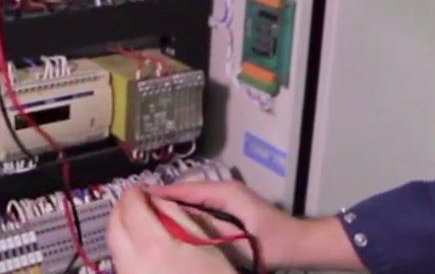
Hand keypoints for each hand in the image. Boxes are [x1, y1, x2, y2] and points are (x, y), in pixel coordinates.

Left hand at [107, 188, 235, 273]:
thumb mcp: (204, 242)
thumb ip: (176, 216)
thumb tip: (156, 200)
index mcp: (153, 244)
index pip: (131, 206)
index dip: (135, 193)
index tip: (142, 189)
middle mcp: (131, 260)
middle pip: (114, 224)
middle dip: (122, 207)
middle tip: (136, 201)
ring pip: (112, 243)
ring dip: (121, 226)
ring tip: (138, 221)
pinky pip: (119, 259)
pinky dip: (124, 245)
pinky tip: (140, 244)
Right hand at [149, 181, 362, 270]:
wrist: (296, 244)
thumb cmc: (270, 239)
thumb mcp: (236, 232)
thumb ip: (206, 222)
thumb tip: (176, 215)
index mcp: (225, 192)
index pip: (186, 189)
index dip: (163, 193)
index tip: (138, 196)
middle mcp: (224, 189)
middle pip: (186, 190)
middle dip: (164, 196)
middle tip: (138, 207)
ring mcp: (227, 197)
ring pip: (192, 197)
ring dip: (173, 203)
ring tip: (149, 213)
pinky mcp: (228, 208)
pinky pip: (200, 205)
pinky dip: (185, 210)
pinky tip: (172, 221)